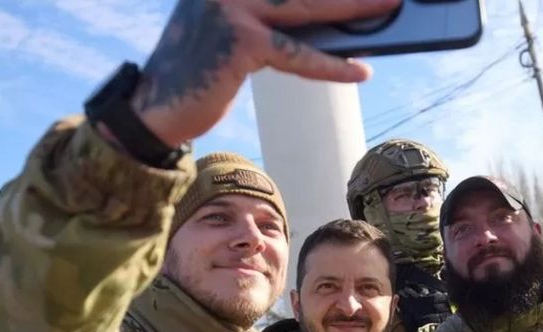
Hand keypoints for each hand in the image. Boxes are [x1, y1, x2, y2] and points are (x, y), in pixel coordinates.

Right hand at [131, 0, 400, 144]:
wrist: (154, 110)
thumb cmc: (199, 73)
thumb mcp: (235, 35)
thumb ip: (272, 18)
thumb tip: (330, 20)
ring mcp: (232, 8)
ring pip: (306, 7)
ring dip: (353, 8)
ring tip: (388, 6)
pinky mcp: (240, 42)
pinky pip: (297, 54)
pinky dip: (331, 64)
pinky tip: (361, 70)